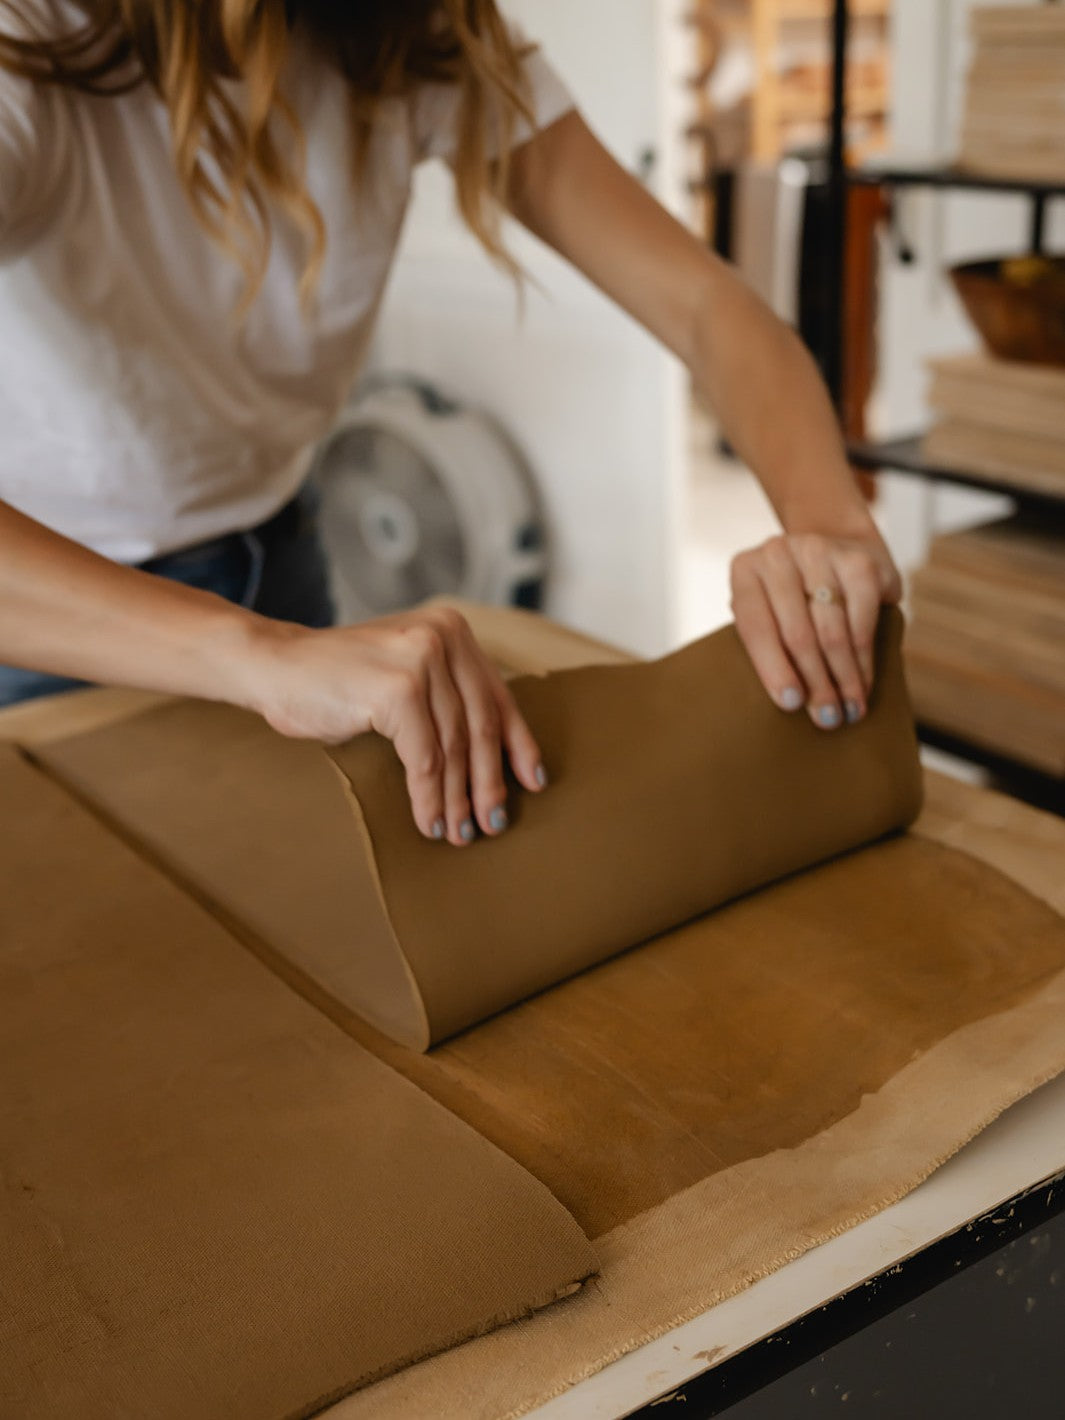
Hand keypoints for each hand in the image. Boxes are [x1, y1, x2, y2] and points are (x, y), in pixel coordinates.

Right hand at [242, 605, 546, 845]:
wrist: (273, 665)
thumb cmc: (337, 681)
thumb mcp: (404, 676)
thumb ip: (445, 697)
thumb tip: (493, 761)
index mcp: (452, 630)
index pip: (497, 695)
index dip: (518, 744)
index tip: (532, 782)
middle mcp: (443, 637)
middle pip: (480, 725)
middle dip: (488, 782)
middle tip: (492, 823)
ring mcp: (421, 660)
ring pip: (454, 748)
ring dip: (458, 799)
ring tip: (459, 833)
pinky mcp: (399, 689)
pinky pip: (425, 759)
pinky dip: (429, 797)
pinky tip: (430, 822)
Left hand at [729, 529, 901, 728]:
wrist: (841, 544)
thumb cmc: (795, 594)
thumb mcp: (769, 609)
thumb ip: (767, 642)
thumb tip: (790, 703)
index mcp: (745, 570)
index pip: (755, 627)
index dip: (773, 669)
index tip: (791, 704)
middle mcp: (778, 553)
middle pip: (797, 633)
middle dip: (814, 683)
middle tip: (826, 718)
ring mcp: (819, 552)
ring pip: (832, 631)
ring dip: (843, 678)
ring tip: (849, 710)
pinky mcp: (859, 561)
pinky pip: (863, 620)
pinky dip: (865, 658)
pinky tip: (865, 683)